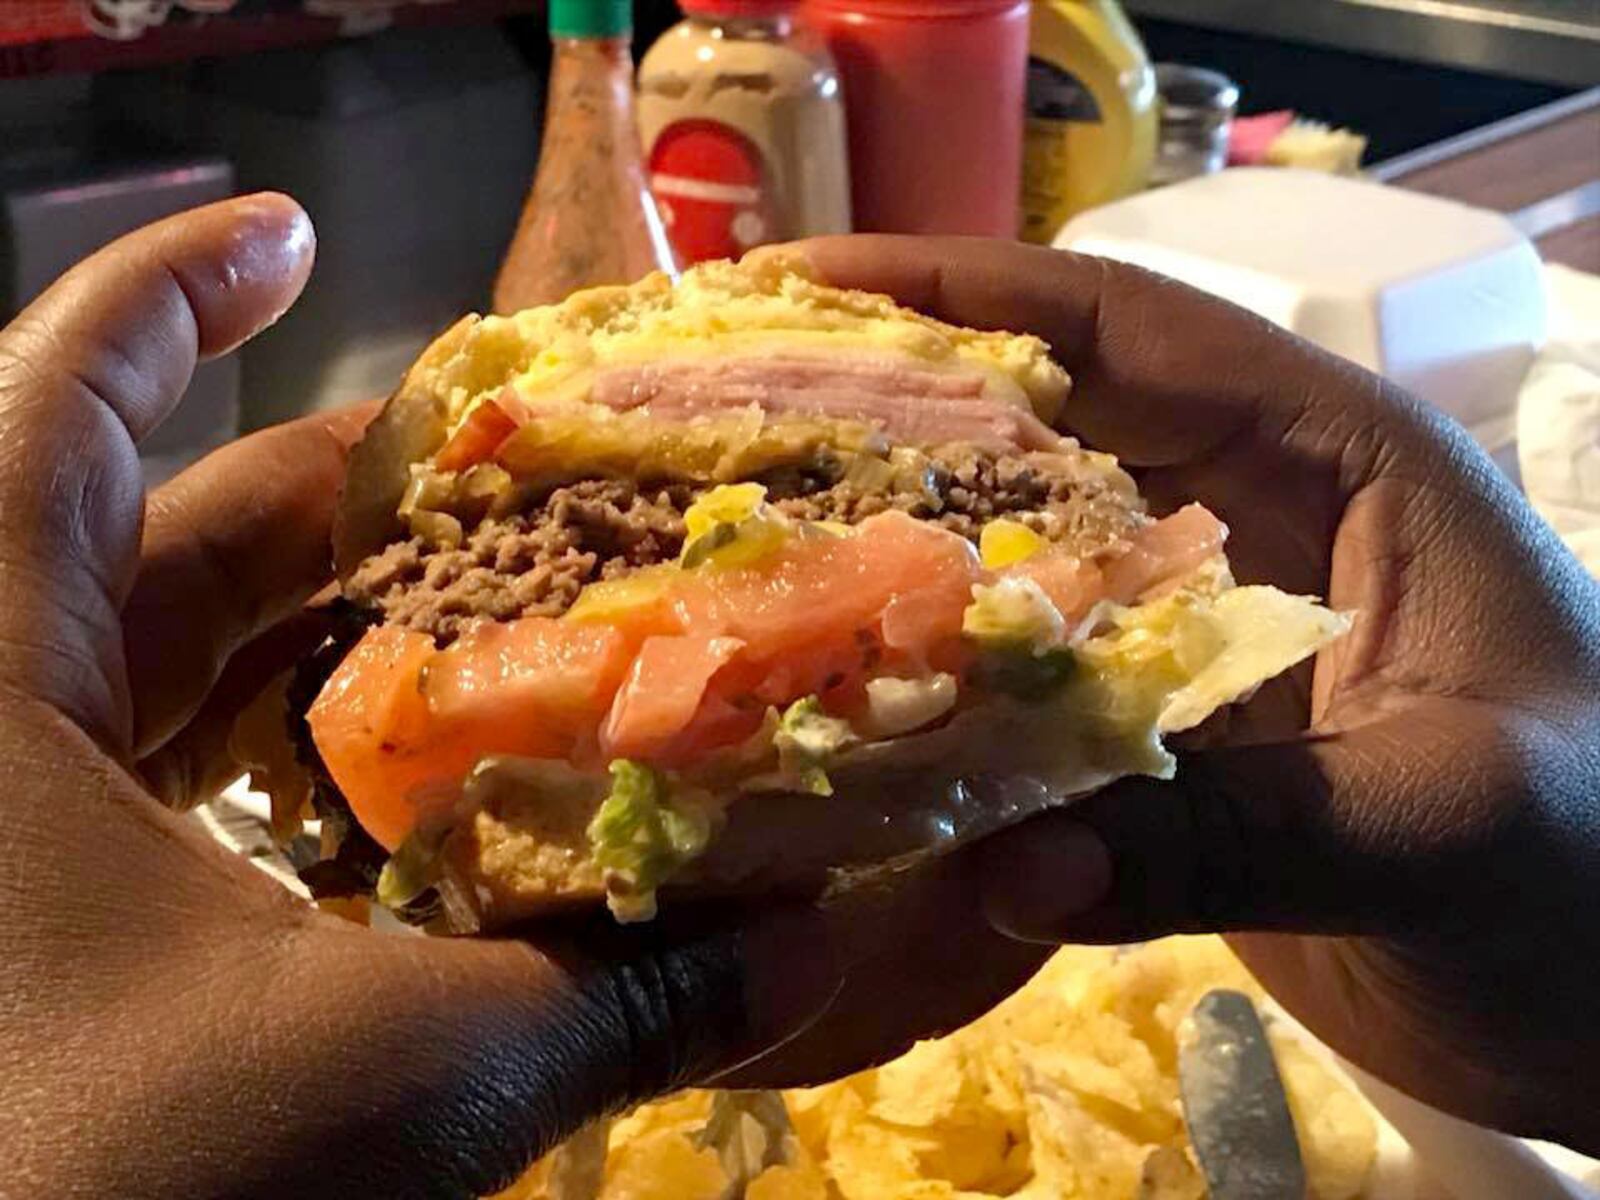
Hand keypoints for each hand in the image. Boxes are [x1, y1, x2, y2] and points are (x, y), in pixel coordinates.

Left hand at [0, 196, 872, 1198]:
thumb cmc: (111, 1185)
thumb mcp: (386, 1081)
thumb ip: (606, 999)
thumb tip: (805, 943)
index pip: (60, 404)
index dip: (172, 294)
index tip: (297, 232)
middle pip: (150, 545)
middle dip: (325, 502)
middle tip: (492, 485)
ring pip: (150, 680)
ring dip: (311, 641)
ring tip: (469, 615)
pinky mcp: (28, 930)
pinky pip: (144, 797)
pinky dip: (269, 775)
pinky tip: (392, 800)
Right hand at [790, 236, 1599, 1151]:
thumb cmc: (1595, 885)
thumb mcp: (1447, 830)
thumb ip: (1240, 834)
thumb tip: (1007, 861)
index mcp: (1344, 465)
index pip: (1136, 329)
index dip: (969, 294)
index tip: (805, 286)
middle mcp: (1260, 519)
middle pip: (1052, 423)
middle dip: (897, 404)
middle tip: (724, 408)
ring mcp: (1208, 627)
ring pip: (1030, 554)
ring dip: (906, 545)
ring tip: (748, 538)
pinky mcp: (1174, 731)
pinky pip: (1035, 678)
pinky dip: (945, 683)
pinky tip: (842, 695)